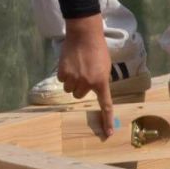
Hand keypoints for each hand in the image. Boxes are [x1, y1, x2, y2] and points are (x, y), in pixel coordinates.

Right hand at [58, 13, 114, 136]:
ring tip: (76, 67)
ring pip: (69, 90)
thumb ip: (101, 80)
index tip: (107, 133)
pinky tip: (69, 63)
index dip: (107, 120)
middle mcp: (87, 83)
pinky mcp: (63, 73)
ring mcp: (74, 78)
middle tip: (83, 74)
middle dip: (81, 87)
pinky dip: (64, 74)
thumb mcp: (105, 66)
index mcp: (101, 82)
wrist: (84, 34)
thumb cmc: (98, 49)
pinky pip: (62, 80)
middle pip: (80, 95)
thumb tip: (96, 90)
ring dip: (71, 82)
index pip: (105, 105)